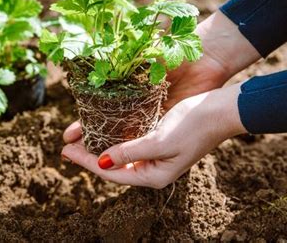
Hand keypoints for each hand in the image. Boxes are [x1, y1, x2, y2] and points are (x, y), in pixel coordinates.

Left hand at [61, 10, 259, 186]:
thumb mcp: (159, 140)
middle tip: (66, 146)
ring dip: (99, 145)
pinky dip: (113, 137)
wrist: (220, 110)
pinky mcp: (157, 140)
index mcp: (153, 175)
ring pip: (118, 153)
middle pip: (112, 165)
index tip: (65, 151)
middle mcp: (152, 168)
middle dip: (88, 156)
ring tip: (79, 138)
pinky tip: (101, 130)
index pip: (111, 173)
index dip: (86, 162)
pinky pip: (128, 143)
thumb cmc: (194, 125)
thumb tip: (102, 162)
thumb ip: (130, 152)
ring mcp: (155, 155)